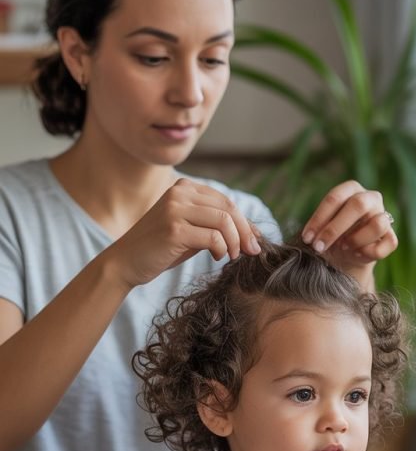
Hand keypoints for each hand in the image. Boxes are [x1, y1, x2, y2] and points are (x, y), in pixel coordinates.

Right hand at [108, 178, 261, 289]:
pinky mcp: (174, 229)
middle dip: (245, 233)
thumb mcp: (191, 231)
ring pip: (224, 222)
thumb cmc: (160, 248)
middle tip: (251, 252)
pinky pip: (213, 237)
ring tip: (231, 256)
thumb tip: (254, 232)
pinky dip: (222, 249)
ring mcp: (175, 209)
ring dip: (235, 242)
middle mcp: (179, 193)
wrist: (125, 262)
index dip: (245, 222)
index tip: (254, 242)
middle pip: (228, 209)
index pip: (225, 201)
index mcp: (183, 187)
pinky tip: (216, 257)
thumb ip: (215, 226)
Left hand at [301, 181, 397, 274]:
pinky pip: (388, 243)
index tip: (307, 238)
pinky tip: (357, 255)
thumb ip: (317, 228)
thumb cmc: (331, 237)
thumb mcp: (321, 229)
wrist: (346, 258)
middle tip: (318, 247)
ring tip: (342, 247)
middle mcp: (371, 198)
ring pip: (378, 224)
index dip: (319, 218)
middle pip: (358, 205)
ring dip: (356, 239)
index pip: (335, 197)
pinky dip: (370, 252)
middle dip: (334, 229)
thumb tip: (311, 237)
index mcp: (351, 189)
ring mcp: (384, 216)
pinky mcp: (390, 237)